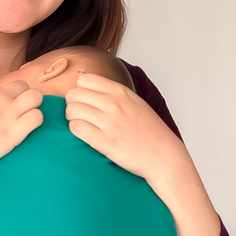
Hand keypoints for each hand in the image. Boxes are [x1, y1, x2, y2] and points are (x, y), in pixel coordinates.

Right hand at [0, 80, 43, 175]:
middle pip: (21, 86)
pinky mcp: (14, 132)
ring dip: (33, 107)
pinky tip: (25, 132)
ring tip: (25, 120)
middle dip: (21, 98)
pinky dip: (35, 123)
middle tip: (15, 115)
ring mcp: (6, 112)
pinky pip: (38, 117)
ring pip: (36, 96)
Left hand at [65, 73, 186, 182]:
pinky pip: (76, 128)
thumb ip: (110, 91)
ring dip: (72, 118)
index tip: (84, 101)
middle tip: (80, 114)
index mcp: (121, 92)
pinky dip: (75, 131)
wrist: (163, 156)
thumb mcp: (133, 102)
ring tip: (82, 124)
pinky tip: (84, 134)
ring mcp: (109, 122)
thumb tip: (82, 79)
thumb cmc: (148, 131)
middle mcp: (114, 104)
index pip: (84, 80)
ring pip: (72, 110)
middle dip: (72, 104)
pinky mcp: (105, 141)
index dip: (79, 90)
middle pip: (73, 94)